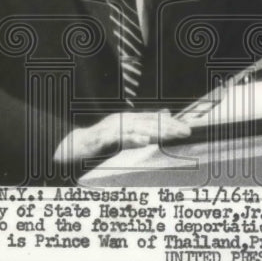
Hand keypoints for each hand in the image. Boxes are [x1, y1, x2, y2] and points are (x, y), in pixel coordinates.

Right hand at [53, 110, 190, 163]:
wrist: (74, 146)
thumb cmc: (101, 141)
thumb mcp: (125, 133)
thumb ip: (143, 126)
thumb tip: (165, 114)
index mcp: (128, 119)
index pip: (153, 119)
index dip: (171, 123)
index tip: (187, 129)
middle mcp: (121, 120)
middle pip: (149, 122)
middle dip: (169, 127)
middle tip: (186, 132)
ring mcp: (111, 128)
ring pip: (137, 128)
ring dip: (155, 131)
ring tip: (171, 135)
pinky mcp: (102, 139)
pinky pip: (119, 139)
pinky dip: (132, 138)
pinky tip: (145, 140)